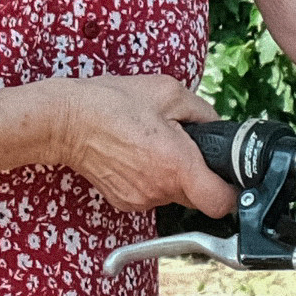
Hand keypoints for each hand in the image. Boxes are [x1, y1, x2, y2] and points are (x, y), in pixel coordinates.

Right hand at [49, 76, 232, 217]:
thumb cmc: (112, 103)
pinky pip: (152, 195)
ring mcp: (141, 200)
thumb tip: (218, 127)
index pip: (222, 202)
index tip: (227, 177)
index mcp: (178, 165)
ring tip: (153, 147)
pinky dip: (151, 179)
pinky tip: (136, 156)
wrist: (65, 121)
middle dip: (200, 176)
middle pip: (200, 198)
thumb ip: (204, 113)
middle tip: (184, 149)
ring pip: (174, 195)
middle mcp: (161, 190)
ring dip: (174, 176)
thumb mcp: (169, 92)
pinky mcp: (125, 202)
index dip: (230, 191)